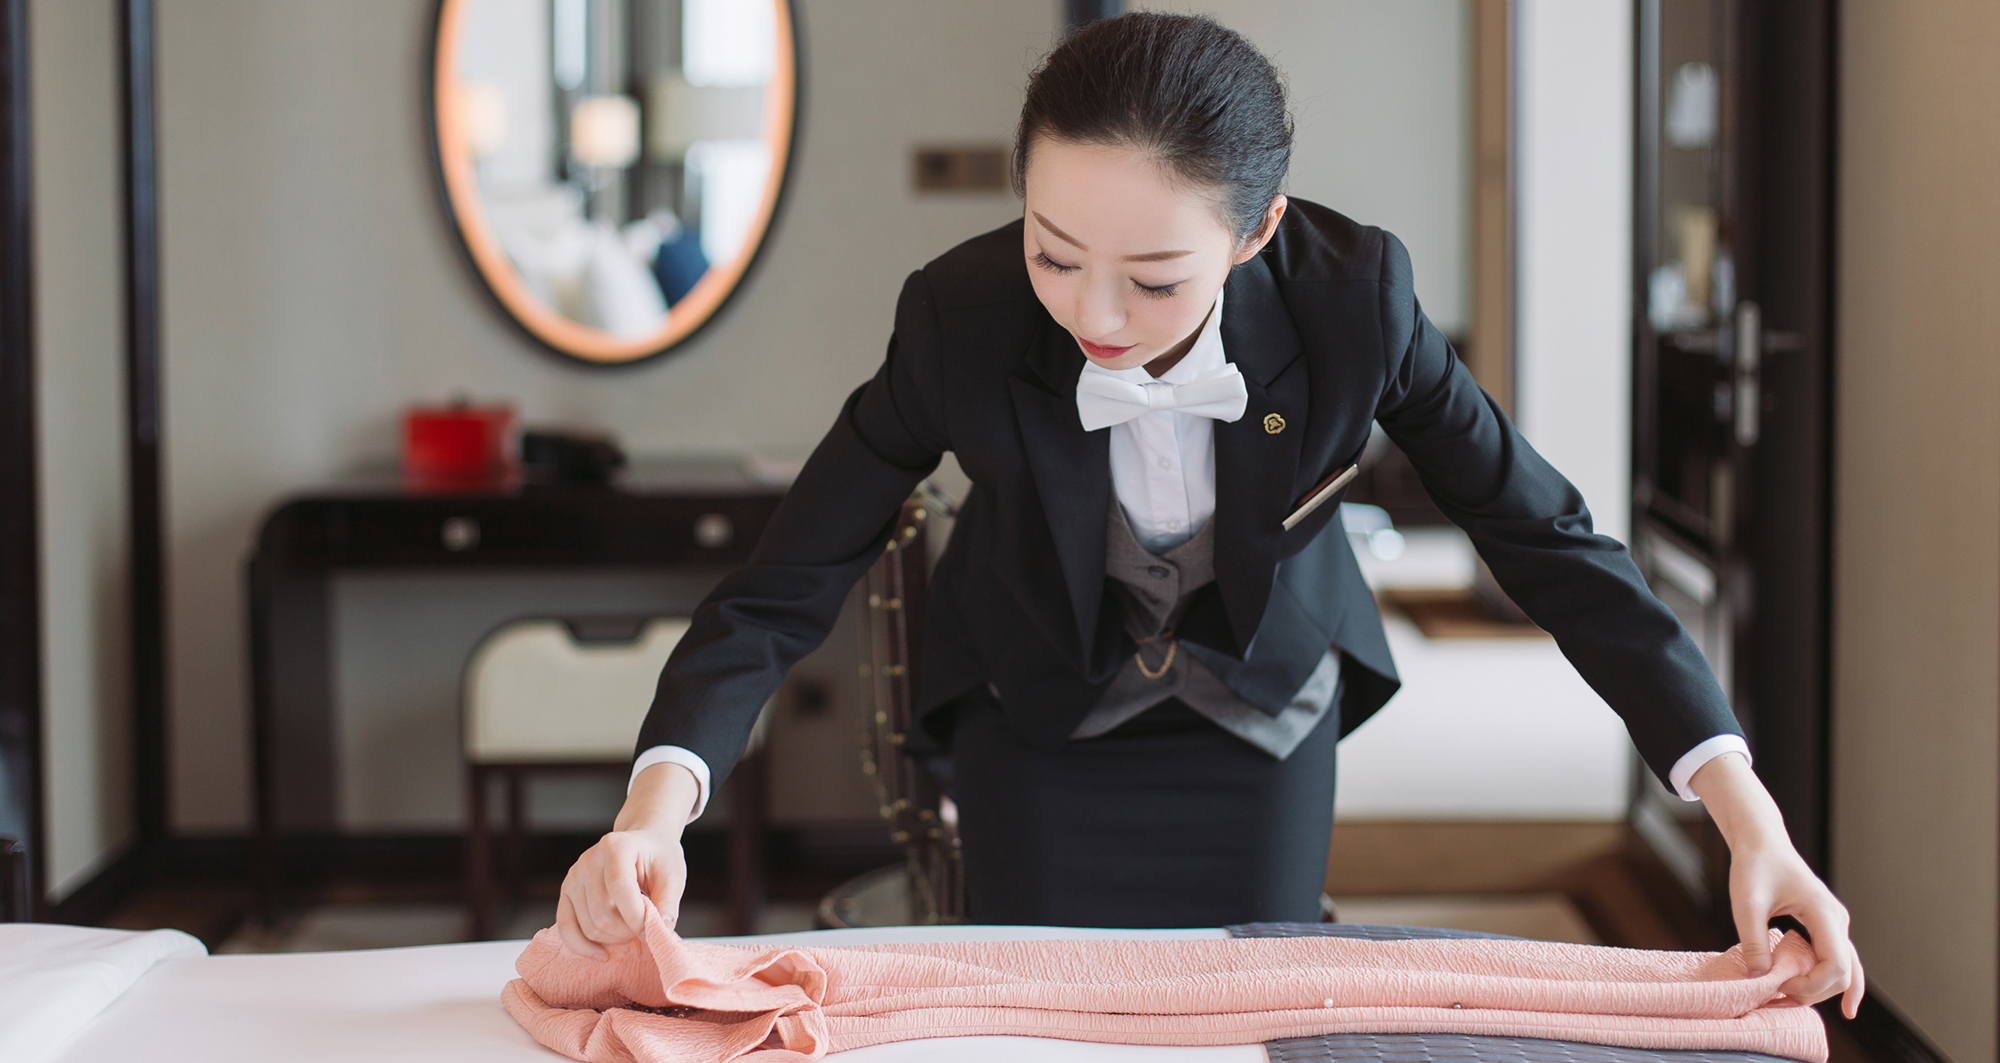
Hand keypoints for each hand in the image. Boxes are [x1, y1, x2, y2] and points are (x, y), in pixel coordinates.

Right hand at [553, 761, 701, 959]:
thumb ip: (668, 902)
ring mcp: (574, 876)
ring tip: (631, 928)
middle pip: (602, 912)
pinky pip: (566, 927)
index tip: (652, 931)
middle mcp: (589, 859)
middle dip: (627, 931)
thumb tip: (662, 930)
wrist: (642, 844)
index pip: (620, 888)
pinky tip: (602, 954)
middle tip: (644, 930)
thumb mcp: (673, 875)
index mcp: (616, 847)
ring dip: (613, 938)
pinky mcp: (567, 892)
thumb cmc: (658, 858)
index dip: (636, 917)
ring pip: (588, 925)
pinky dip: (583, 946)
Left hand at [1691, 752, 1864, 1016]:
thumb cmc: (1754, 866)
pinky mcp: (1824, 926)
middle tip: (1776, 1001)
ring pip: (1842, 970)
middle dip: (1814, 993)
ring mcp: (1834, 924)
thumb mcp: (1746, 903)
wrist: (1761, 842)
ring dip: (1820, 990)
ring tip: (1790, 1003)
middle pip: (1842, 974)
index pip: (1836, 965)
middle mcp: (1837, 921)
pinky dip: (1826, 980)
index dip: (1812, 986)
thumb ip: (1753, 941)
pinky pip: (1834, 960)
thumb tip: (1760, 979)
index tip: (1779, 988)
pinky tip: (1819, 997)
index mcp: (1824, 914)